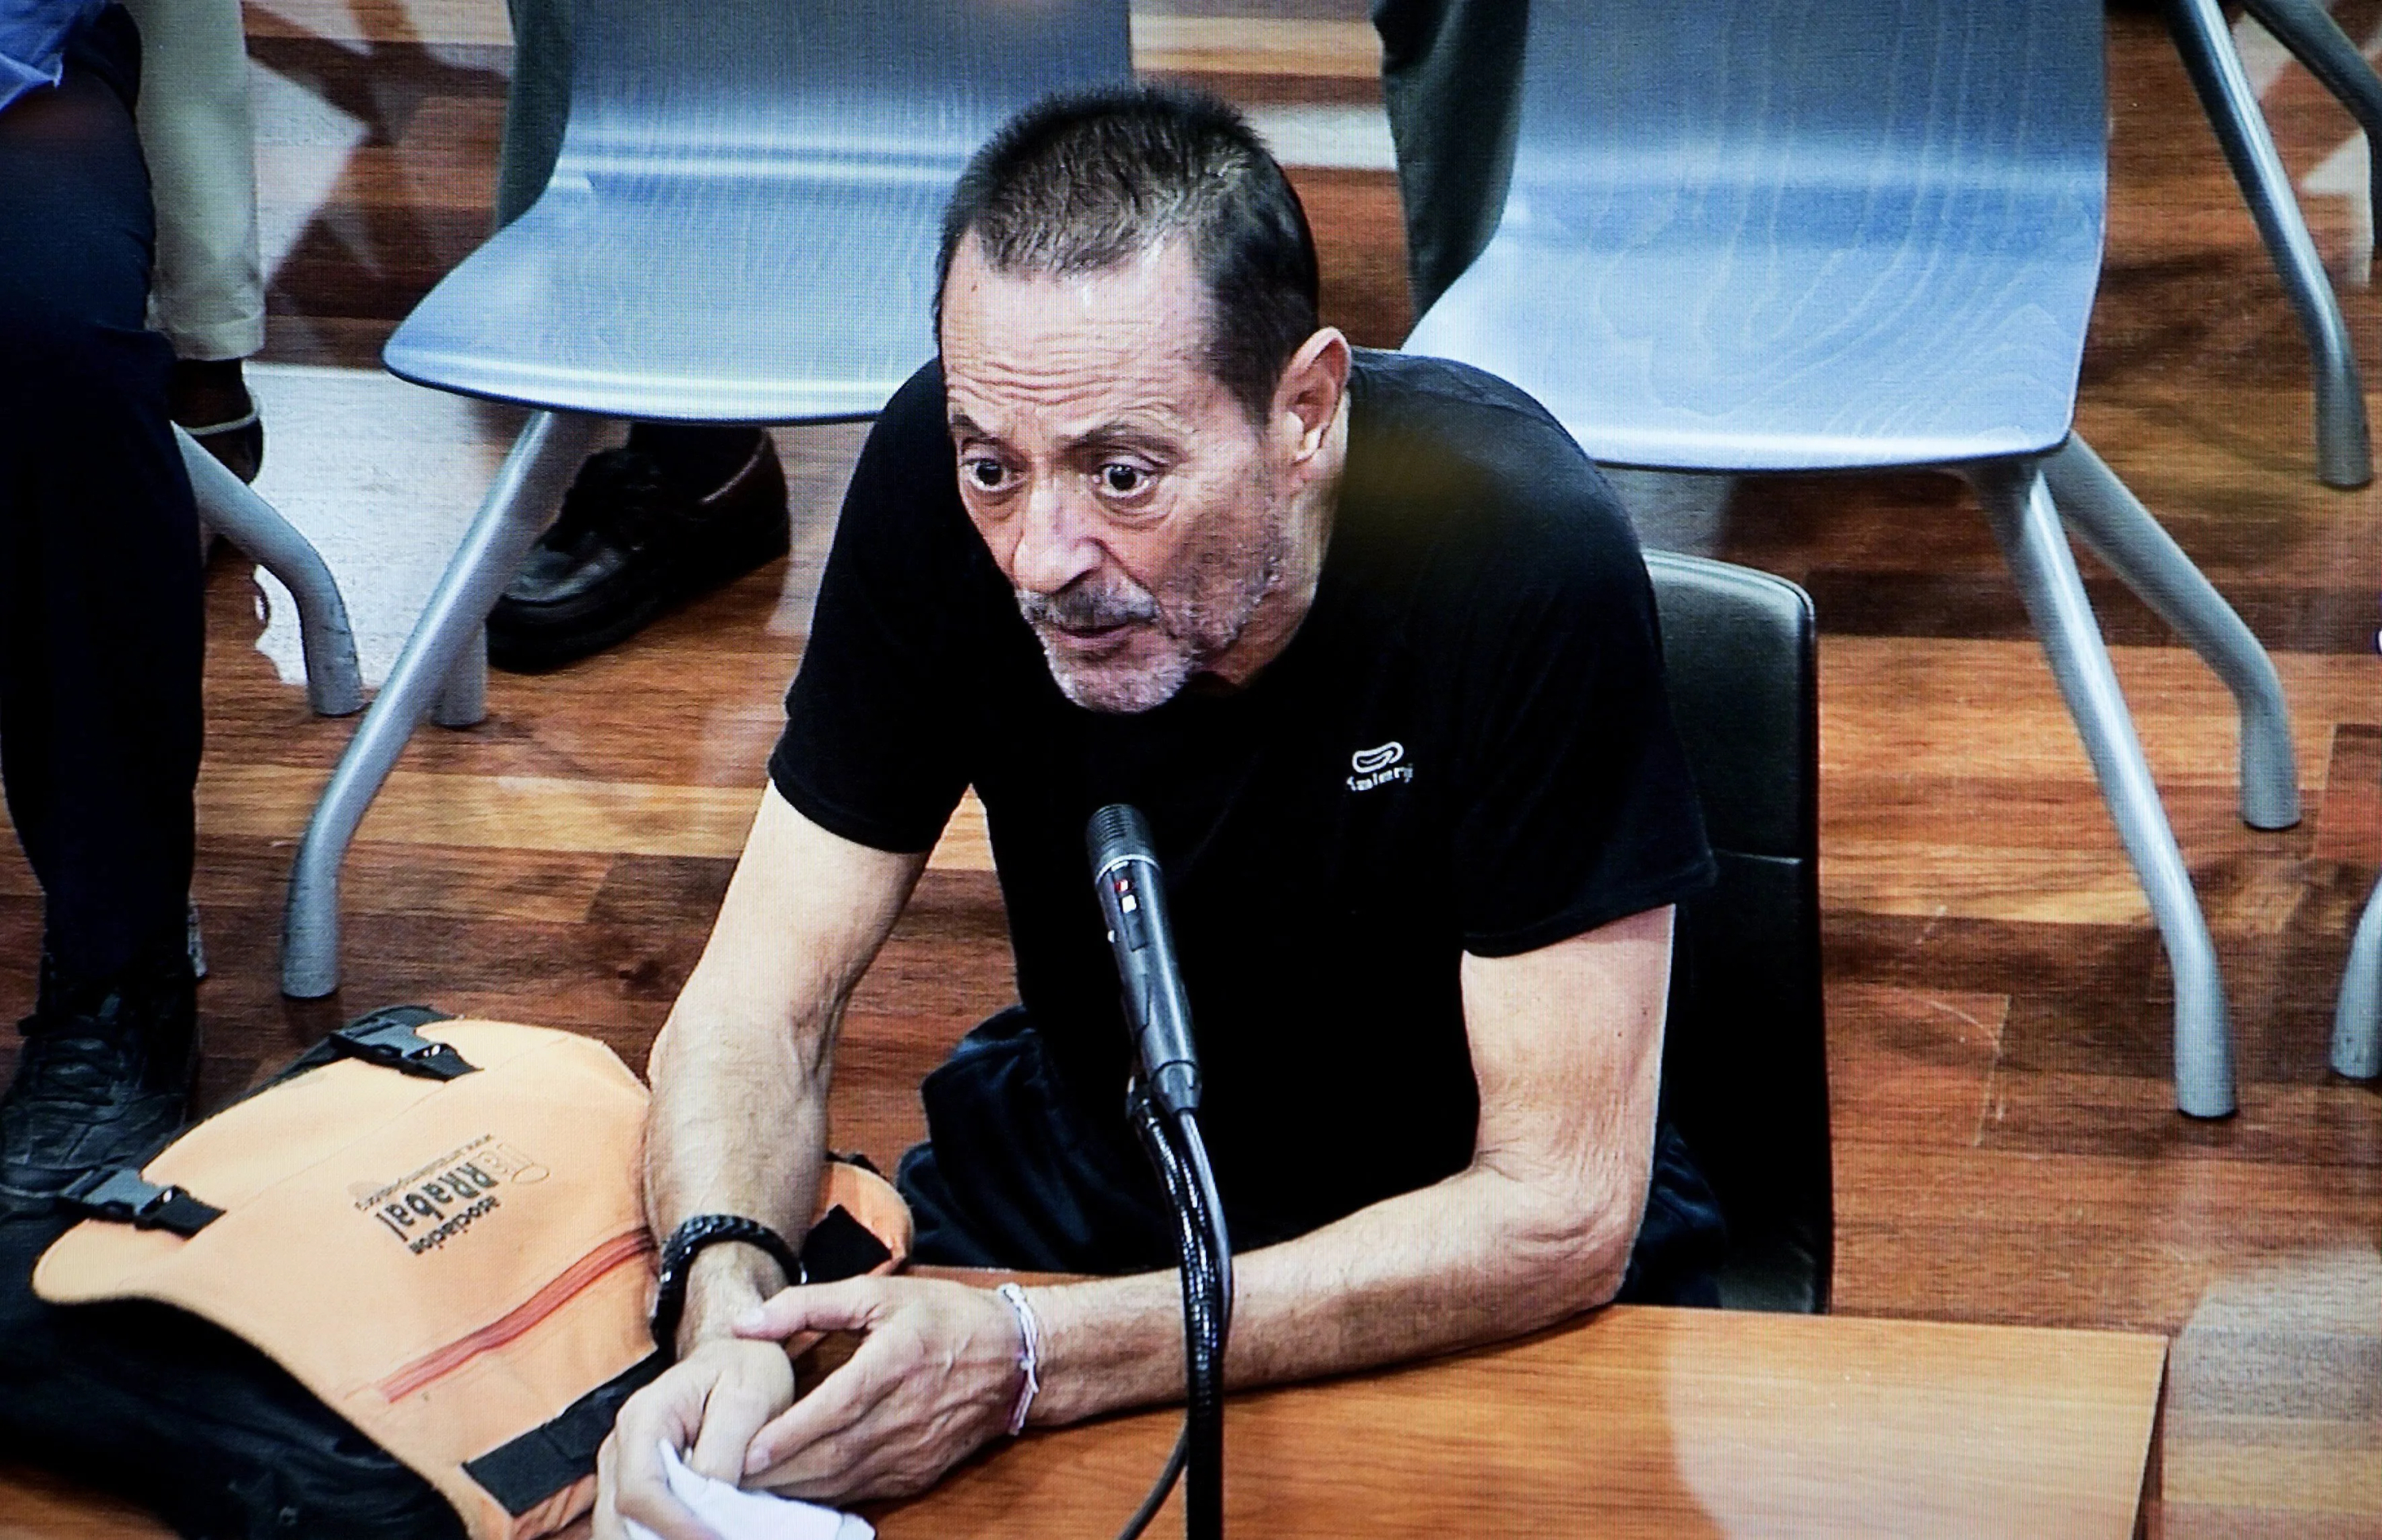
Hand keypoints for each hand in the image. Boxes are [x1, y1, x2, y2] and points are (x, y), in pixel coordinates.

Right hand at [592, 1337, 796, 1539]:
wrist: (736, 1357)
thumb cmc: (745, 1371)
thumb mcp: (749, 1398)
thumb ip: (725, 1448)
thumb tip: (708, 1497)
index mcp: (644, 1416)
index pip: (641, 1488)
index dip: (673, 1525)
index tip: (713, 1539)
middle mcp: (621, 1444)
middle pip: (617, 1516)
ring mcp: (622, 1466)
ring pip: (619, 1525)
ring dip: (655, 1539)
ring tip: (706, 1535)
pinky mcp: (636, 1482)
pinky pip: (635, 1523)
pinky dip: (658, 1535)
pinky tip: (692, 1535)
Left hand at [732, 1276, 1024, 1502]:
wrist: (1016, 1358)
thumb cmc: (945, 1317)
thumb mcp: (880, 1294)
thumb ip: (808, 1305)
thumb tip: (746, 1322)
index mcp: (895, 1361)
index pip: (836, 1406)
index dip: (790, 1432)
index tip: (747, 1448)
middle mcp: (905, 1413)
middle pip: (832, 1455)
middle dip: (776, 1471)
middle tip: (724, 1475)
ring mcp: (913, 1450)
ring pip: (842, 1481)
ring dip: (793, 1489)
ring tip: (746, 1487)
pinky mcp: (918, 1473)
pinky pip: (861, 1491)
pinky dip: (821, 1496)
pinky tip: (790, 1490)